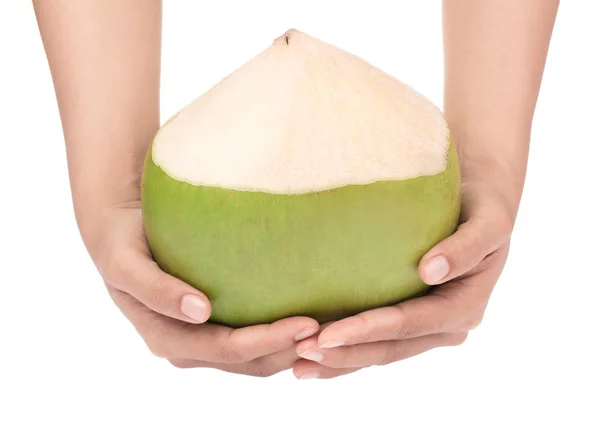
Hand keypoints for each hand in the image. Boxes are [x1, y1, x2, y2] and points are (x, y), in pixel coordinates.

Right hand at [87, 201, 319, 376]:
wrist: (120, 231)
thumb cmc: (121, 244)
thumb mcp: (126, 264)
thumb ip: (156, 290)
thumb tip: (199, 311)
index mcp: (167, 338)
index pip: (228, 349)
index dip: (268, 341)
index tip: (307, 323)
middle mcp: (188, 346)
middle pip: (250, 361)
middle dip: (289, 350)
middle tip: (330, 329)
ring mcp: (203, 339)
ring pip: (256, 358)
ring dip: (291, 349)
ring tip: (329, 329)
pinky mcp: (215, 323)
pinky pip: (253, 336)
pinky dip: (281, 334)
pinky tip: (308, 318)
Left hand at [292, 178, 513, 378]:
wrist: (481, 207)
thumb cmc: (482, 208)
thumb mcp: (487, 222)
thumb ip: (465, 247)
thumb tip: (431, 271)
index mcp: (463, 307)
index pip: (408, 324)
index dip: (367, 331)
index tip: (326, 334)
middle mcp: (446, 326)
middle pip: (390, 348)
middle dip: (345, 354)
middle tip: (301, 353)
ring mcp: (428, 328)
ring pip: (381, 353)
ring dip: (341, 362)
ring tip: (299, 365)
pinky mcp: (412, 321)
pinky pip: (379, 342)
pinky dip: (348, 351)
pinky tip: (317, 355)